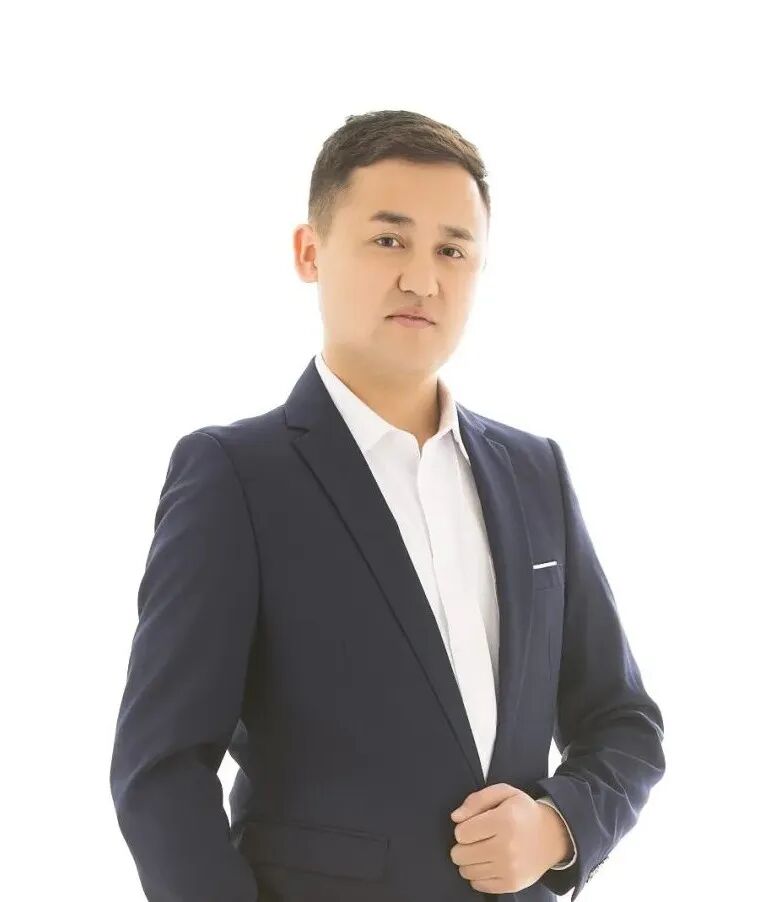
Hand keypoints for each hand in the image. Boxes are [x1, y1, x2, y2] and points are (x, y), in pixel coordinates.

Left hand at [449, 783, 572, 893]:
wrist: (552, 836)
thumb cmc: (524, 812)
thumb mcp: (504, 792)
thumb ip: (476, 800)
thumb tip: (456, 817)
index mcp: (504, 821)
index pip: (461, 833)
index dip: (463, 827)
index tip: (473, 825)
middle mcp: (507, 847)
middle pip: (460, 854)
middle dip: (462, 846)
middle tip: (474, 839)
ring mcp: (510, 869)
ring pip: (466, 871)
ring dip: (469, 861)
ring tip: (482, 850)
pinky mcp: (512, 884)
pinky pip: (478, 885)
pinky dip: (478, 875)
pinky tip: (488, 863)